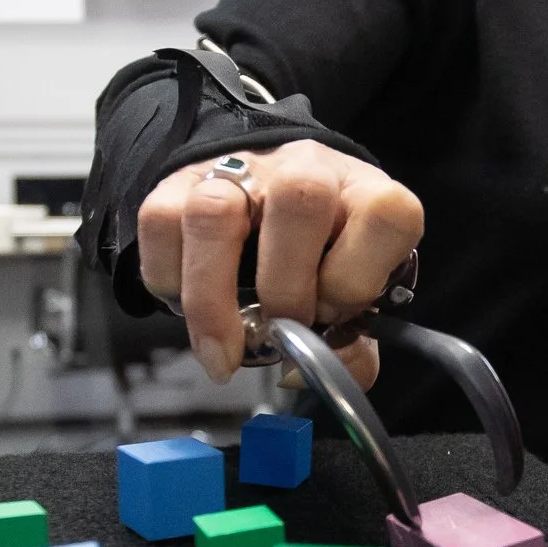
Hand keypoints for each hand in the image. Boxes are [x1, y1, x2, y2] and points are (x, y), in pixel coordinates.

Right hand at [135, 140, 422, 384]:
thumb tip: (313, 374)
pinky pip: (160, 222)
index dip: (358, 277)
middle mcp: (309, 172)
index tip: (337, 316)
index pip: (387, 214)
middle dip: (285, 287)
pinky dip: (167, 280)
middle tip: (279, 332)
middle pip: (300, 199)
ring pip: (215, 211)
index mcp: (367, 197)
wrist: (266, 195)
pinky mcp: (181, 182)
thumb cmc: (319, 261)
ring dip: (213, 296)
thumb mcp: (352, 302)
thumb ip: (350, 347)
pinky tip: (187, 307)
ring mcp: (241, 172)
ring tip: (223, 349)